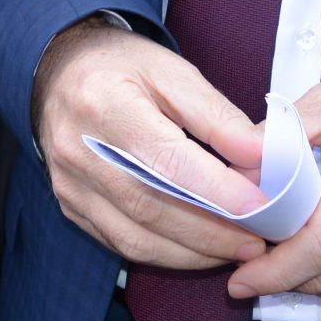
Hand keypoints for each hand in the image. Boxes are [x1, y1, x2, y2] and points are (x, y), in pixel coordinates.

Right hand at [32, 19, 267, 270]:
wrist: (59, 71)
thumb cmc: (121, 67)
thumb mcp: (172, 72)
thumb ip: (217, 116)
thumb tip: (261, 155)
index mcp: (106, 104)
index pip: (167, 161)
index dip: (217, 191)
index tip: (260, 207)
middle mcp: (79, 150)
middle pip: (151, 207)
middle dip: (211, 232)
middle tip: (258, 239)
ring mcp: (71, 184)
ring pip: (135, 238)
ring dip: (192, 253)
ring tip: (235, 249)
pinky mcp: (71, 205)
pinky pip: (121, 243)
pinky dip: (165, 253)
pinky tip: (197, 248)